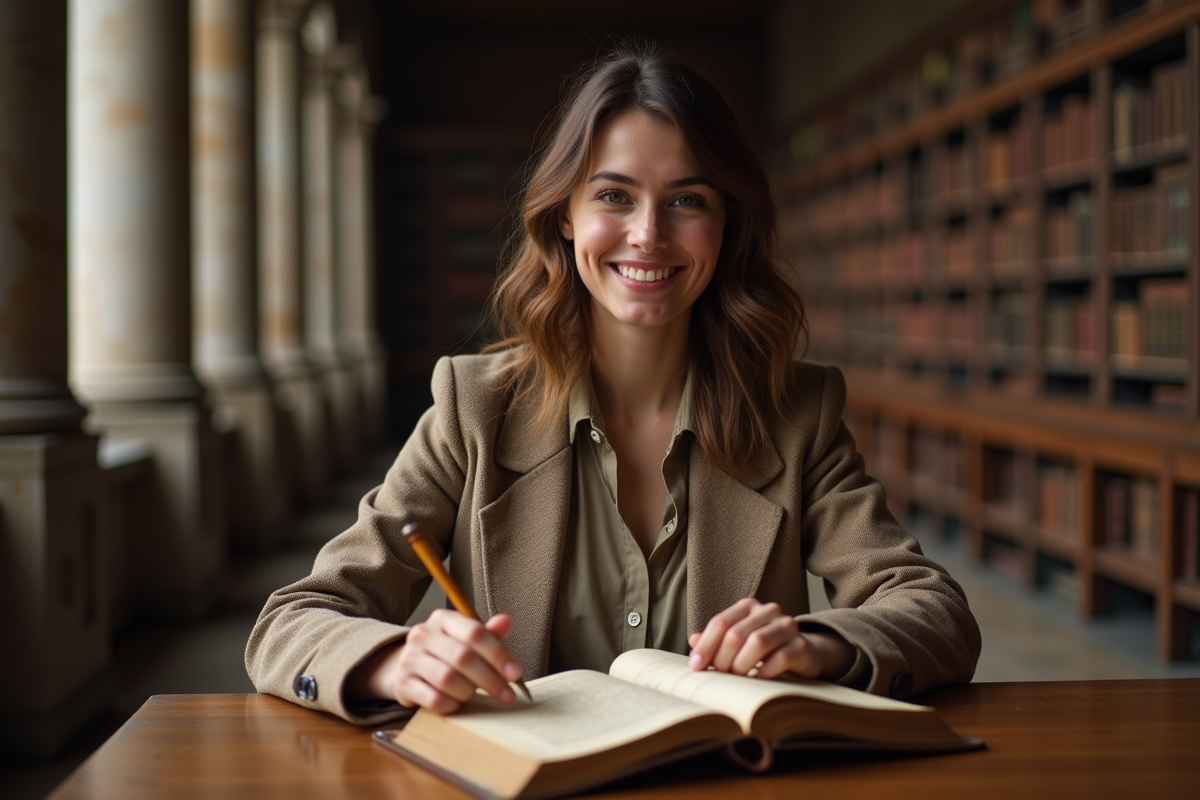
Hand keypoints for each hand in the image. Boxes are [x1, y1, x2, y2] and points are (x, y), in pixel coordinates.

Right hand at [347, 610, 522, 713]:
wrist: (407, 666)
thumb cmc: (446, 652)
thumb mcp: (466, 639)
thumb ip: (488, 633)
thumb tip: (506, 622)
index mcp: (443, 619)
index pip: (475, 632)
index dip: (498, 654)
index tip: (515, 673)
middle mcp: (423, 634)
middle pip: (463, 657)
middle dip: (490, 679)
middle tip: (506, 695)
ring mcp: (410, 658)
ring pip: (447, 679)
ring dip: (469, 692)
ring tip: (476, 696)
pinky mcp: (402, 683)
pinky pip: (433, 699)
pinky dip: (451, 704)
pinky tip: (458, 704)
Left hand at [687, 598, 854, 679]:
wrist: (803, 653)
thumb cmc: (764, 648)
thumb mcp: (738, 642)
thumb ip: (716, 640)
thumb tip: (693, 641)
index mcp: (748, 606)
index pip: (720, 623)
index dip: (705, 646)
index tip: (695, 667)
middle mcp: (768, 611)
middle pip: (736, 634)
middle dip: (722, 659)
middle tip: (719, 675)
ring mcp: (787, 626)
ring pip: (758, 642)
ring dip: (742, 664)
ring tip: (737, 677)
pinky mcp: (802, 646)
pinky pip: (781, 658)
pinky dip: (765, 671)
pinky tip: (759, 678)